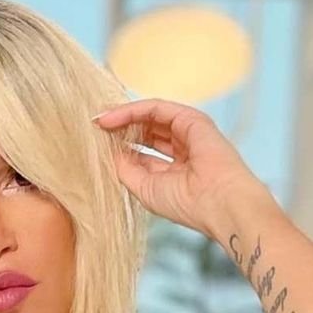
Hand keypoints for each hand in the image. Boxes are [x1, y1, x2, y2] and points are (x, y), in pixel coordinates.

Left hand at [93, 98, 265, 238]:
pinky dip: (132, 110)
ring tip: (98, 120)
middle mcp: (182, 148)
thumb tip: (110, 151)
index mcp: (174, 168)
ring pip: (148, 117)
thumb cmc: (187, 204)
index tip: (95, 142)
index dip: (119, 145)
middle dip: (118, 127)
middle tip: (94, 126)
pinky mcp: (191, 119)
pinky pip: (155, 108)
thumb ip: (126, 168)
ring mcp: (188, 132)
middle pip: (144, 130)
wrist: (219, 204)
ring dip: (121, 116)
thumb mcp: (144, 188)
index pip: (142, 149)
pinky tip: (111, 118)